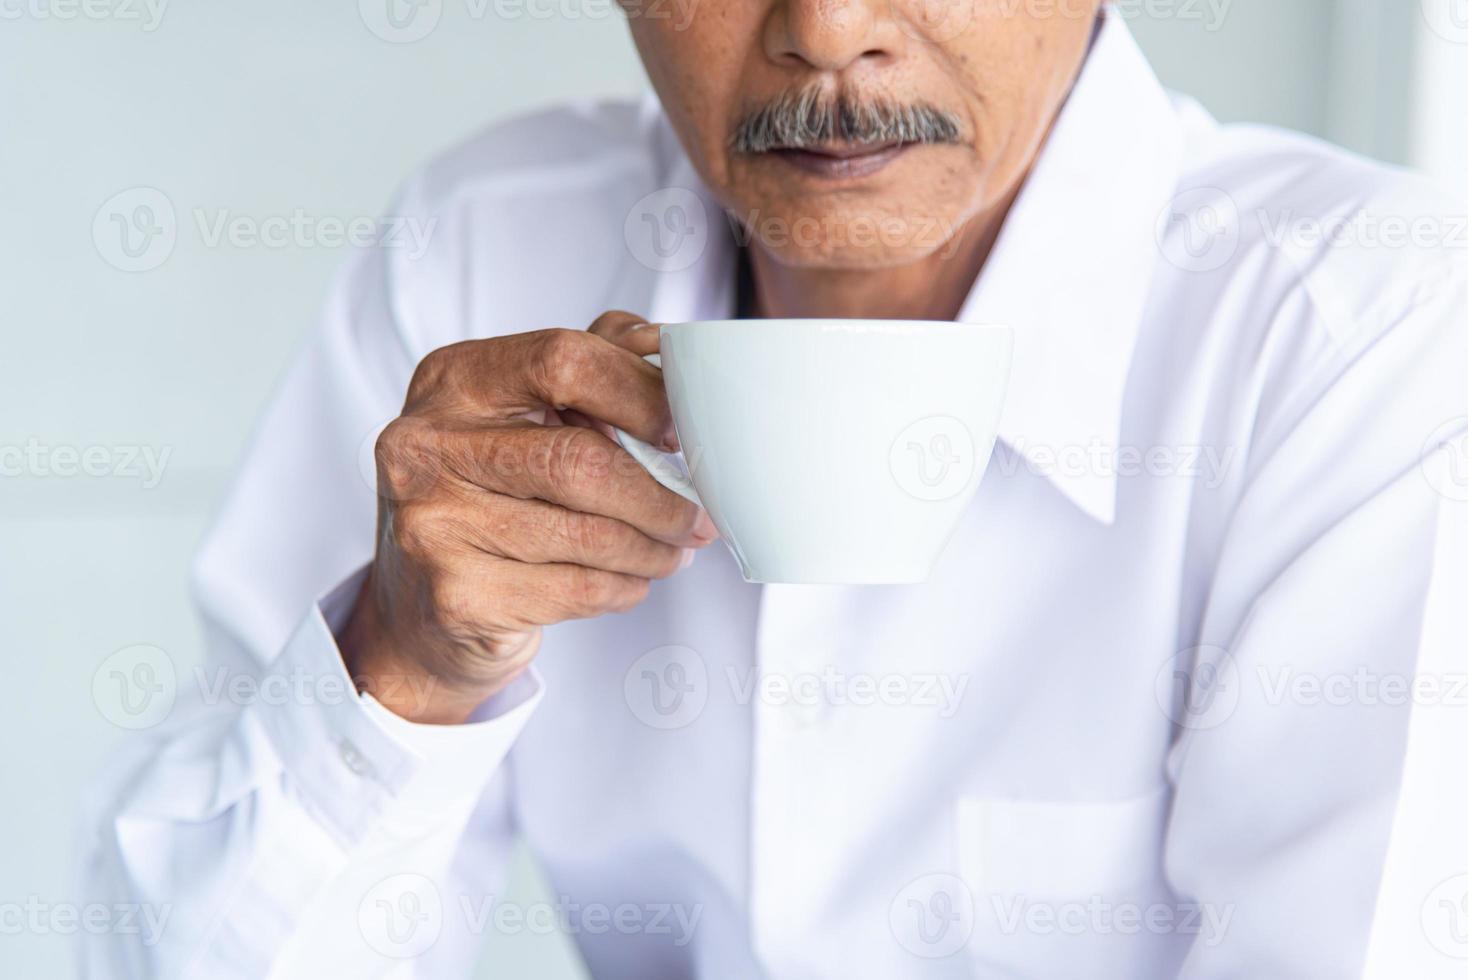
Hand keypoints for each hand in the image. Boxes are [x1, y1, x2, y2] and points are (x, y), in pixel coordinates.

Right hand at [339, 312, 716, 723]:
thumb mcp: (526, 413)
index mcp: (453, 379)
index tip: (679, 432)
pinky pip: (576, 589)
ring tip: (672, 550)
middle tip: (698, 516)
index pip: (562, 359)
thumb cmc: (491, 492)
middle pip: (579, 460)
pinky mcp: (457, 595)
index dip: (638, 393)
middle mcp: (426, 445)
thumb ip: (595, 365)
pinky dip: (624, 588)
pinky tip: (632, 581)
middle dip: (658, 496)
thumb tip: (670, 348)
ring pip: (587, 534)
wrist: (420, 602)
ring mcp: (432, 524)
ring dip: (651, 549)